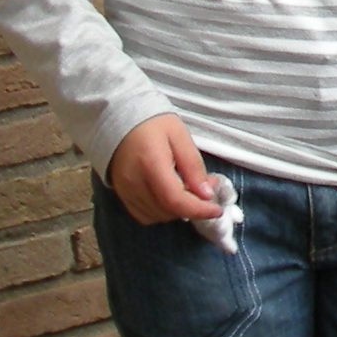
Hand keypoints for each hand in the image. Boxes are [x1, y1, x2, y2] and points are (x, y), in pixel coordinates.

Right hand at [105, 115, 220, 227]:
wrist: (119, 119)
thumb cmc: (152, 123)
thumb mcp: (179, 135)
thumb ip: (193, 165)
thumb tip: (206, 194)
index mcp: (150, 163)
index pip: (175, 199)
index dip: (198, 210)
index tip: (216, 210)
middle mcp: (134, 182)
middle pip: (168, 211)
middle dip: (191, 207)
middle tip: (205, 190)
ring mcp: (125, 191)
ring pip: (158, 216)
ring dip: (177, 210)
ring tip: (187, 190)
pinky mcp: (121, 195)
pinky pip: (144, 215)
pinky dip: (161, 212)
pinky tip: (169, 196)